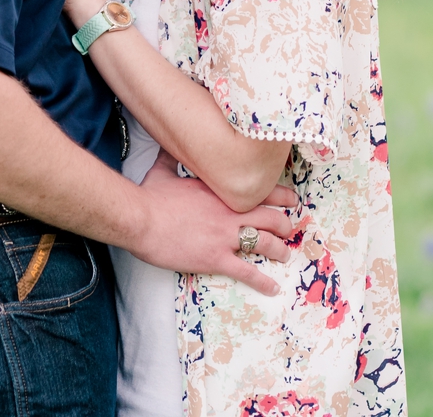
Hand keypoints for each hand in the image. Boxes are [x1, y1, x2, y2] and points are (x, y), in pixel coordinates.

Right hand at [133, 151, 293, 295]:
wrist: (140, 219)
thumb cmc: (150, 196)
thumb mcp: (163, 171)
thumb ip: (171, 158)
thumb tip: (168, 144)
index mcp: (220, 191)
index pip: (260, 190)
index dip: (281, 196)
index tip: (292, 200)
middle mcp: (229, 212)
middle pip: (270, 217)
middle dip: (284, 225)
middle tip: (290, 229)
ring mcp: (225, 236)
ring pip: (265, 243)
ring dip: (279, 250)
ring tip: (285, 255)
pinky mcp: (216, 258)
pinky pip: (246, 272)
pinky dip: (262, 281)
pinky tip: (272, 287)